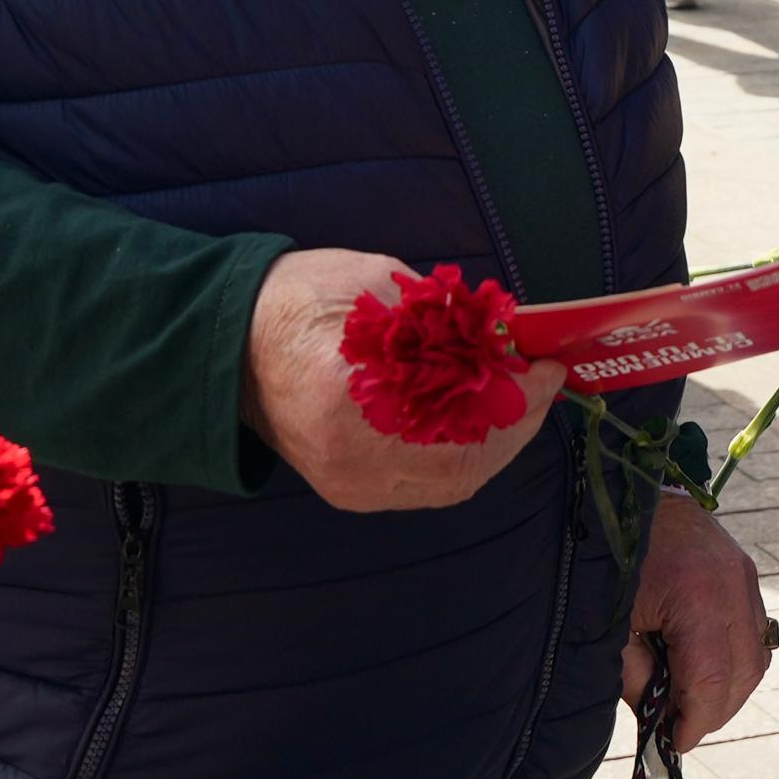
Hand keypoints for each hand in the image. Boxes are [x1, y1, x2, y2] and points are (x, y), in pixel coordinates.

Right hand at [242, 247, 568, 512]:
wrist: (231, 341)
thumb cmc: (303, 298)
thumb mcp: (380, 287)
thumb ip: (446, 320)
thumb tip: (511, 341)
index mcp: (345, 398)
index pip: (458, 418)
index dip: (514, 398)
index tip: (546, 366)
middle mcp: (346, 457)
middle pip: (462, 465)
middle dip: (515, 425)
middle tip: (542, 386)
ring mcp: (346, 484)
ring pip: (449, 484)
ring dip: (496, 445)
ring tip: (520, 402)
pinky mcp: (347, 491)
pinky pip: (425, 487)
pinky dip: (464, 458)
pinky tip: (483, 425)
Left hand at [623, 492, 773, 753]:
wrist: (632, 493)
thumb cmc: (615, 557)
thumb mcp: (612, 623)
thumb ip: (634, 675)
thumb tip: (657, 718)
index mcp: (696, 598)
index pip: (711, 682)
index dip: (694, 721)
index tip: (673, 743)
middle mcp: (732, 588)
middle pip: (741, 676)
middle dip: (712, 712)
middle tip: (678, 728)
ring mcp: (745, 580)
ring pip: (754, 660)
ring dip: (727, 691)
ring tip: (688, 701)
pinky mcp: (746, 576)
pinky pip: (754, 636)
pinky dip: (734, 663)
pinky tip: (703, 670)